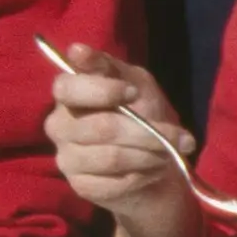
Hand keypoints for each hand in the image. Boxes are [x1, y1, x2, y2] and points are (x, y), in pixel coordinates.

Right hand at [40, 43, 203, 236]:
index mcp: (69, 95)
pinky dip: (143, 176)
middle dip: (146, 133)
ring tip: (166, 153)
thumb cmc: (144, 116)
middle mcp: (59, 126)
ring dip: (149, 156)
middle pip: (100, 128)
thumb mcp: (136, 83)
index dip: (101, 91)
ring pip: (111, 158)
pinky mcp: (80, 186)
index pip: (67, 88)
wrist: (158, 163)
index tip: (132, 93)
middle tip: (177, 136)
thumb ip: (109, 67)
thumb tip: (76, 50)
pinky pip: (114, 183)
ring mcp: (66, 158)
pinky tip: (152, 171)